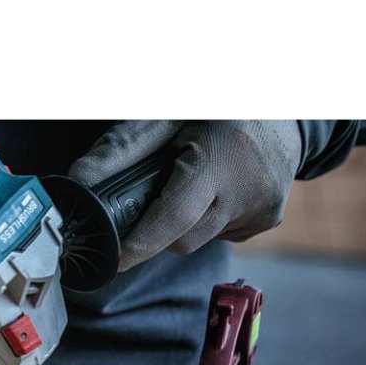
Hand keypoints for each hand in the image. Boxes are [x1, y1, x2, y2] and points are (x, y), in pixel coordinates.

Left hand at [69, 120, 301, 270]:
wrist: (286, 106)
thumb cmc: (220, 105)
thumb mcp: (169, 114)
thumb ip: (123, 148)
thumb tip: (79, 179)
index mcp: (221, 160)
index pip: (173, 218)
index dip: (140, 244)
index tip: (114, 259)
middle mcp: (248, 191)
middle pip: (182, 239)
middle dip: (159, 229)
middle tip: (151, 198)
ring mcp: (263, 210)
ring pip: (200, 239)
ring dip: (183, 223)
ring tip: (191, 182)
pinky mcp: (269, 218)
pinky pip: (221, 233)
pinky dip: (207, 218)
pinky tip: (216, 187)